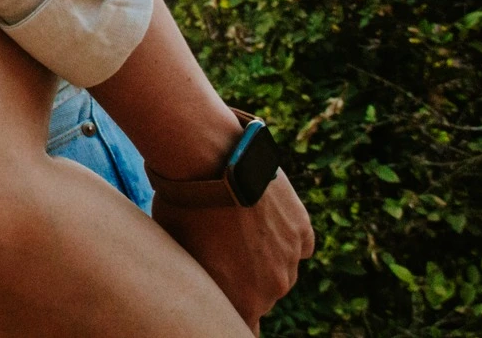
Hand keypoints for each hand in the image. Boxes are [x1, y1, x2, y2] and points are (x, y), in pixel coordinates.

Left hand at [154, 171, 316, 332]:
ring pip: (280, 269)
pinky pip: (298, 244)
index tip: (219, 294)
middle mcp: (272, 289)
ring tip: (235, 226)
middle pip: (261, 296)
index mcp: (242, 303)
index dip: (229, 310)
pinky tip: (261, 218)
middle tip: (219, 250)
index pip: (241, 326)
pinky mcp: (302, 229)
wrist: (207, 162)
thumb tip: (198, 291)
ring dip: (263, 256)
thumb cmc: (182, 208)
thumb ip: (199, 283)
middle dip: (243, 280)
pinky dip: (283, 236)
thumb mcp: (179, 254)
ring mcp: (291, 259)